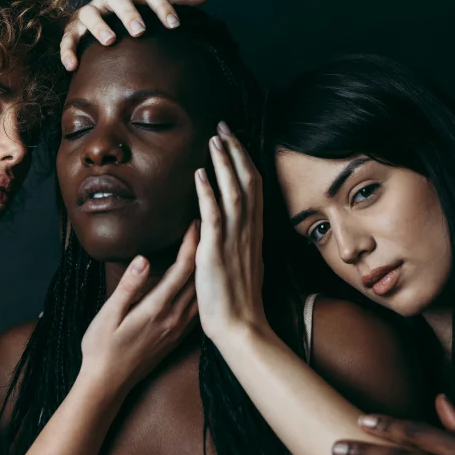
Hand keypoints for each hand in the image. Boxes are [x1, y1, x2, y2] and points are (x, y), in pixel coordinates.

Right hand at [60, 0, 208, 69]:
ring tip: (110, 41)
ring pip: (90, 14)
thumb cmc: (132, 19)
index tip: (176, 25)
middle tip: (141, 31)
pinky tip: (73, 66)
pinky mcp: (72, 29)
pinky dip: (67, 49)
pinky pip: (68, 37)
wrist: (99, 22)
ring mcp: (89, 12)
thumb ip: (177, 4)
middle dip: (129, 13)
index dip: (163, 7)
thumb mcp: (153, 10)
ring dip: (99, 26)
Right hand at [80, 221, 198, 393]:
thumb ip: (128, 287)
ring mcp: (178, 329)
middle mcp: (173, 319)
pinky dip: (204, 290)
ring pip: (202, 294)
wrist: (107, 385)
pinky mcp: (177, 337)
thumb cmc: (101, 348)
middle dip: (205, 251)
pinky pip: (198, 309)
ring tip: (210, 249)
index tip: (195, 223)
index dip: (192, 244)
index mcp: (156, 309)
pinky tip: (205, 283)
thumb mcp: (108, 315)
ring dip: (208, 270)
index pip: (182, 270)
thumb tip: (143, 258)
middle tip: (209, 227)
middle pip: (198, 279)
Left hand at [193, 122, 266, 343]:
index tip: (233, 139)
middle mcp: (248, 231)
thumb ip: (239, 242)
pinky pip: (213, 216)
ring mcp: (234, 240)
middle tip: (224, 126)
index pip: (253, 187)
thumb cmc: (239, 302)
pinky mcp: (216, 252)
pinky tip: (200, 174)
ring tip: (214, 139)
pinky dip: (208, 192)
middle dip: (236, 150)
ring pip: (234, 191)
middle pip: (248, 181)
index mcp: (254, 233)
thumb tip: (232, 227)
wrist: (241, 328)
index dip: (244, 160)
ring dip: (224, 163)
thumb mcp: (244, 264)